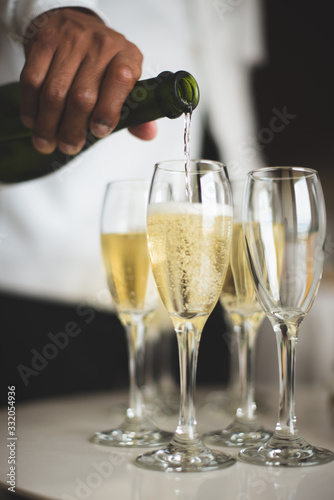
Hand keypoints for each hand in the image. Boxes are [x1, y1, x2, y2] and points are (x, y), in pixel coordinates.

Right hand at [20, 8, 156, 154]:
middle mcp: (101, 46)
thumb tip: (147, 134)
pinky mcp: (44, 41)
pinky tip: (34, 121)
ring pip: (55, 92)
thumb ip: (137, 111)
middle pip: (82, 96)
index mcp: (127, 56)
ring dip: (49, 125)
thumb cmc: (104, 62)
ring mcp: (71, 41)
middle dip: (73, 130)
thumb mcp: (125, 81)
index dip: (108, 111)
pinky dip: (31, 107)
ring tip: (48, 142)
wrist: (78, 24)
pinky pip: (32, 80)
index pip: (121, 81)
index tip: (98, 132)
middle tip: (69, 147)